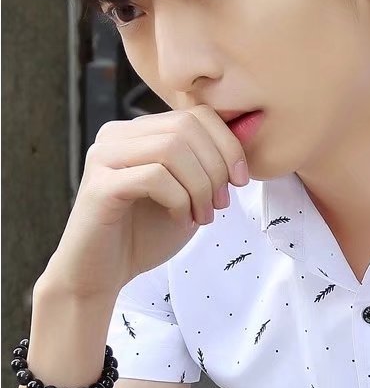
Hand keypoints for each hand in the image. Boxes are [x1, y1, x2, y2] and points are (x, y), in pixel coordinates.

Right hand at [41, 105, 247, 298]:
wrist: (104, 273)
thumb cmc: (147, 234)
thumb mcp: (192, 193)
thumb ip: (213, 162)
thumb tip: (251, 125)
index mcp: (140, 132)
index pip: (197, 114)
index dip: (228, 144)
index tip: (240, 181)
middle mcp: (117, 135)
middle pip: (187, 127)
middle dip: (216, 167)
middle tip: (220, 204)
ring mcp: (105, 157)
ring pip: (172, 148)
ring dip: (200, 187)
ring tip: (201, 216)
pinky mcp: (100, 185)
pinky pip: (155, 177)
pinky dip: (179, 200)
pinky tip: (179, 219)